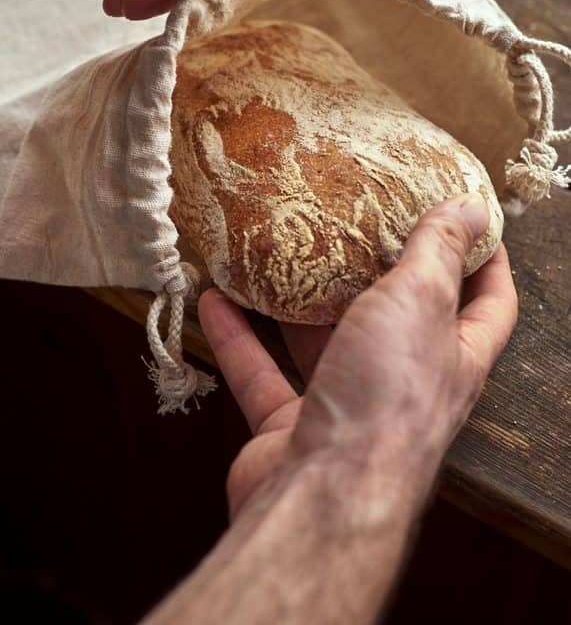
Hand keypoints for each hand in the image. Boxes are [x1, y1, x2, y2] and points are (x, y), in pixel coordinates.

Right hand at [199, 195, 516, 519]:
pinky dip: (238, 336)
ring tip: (279, 252)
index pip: (489, 304)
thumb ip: (439, 253)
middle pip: (397, 320)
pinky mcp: (293, 426)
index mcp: (453, 358)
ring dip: (297, 303)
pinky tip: (215, 299)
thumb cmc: (385, 401)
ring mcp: (346, 405)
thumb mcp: (419, 302)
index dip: (487, 260)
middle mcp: (404, 383)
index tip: (467, 217)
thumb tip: (471, 208)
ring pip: (322, 343)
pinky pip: (262, 371)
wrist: (323, 497)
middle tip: (354, 222)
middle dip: (378, 273)